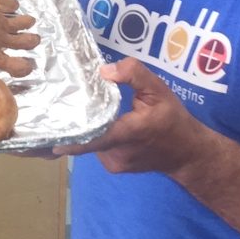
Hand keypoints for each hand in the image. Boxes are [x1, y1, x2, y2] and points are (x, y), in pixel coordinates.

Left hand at [52, 58, 208, 174]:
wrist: (187, 153)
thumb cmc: (173, 119)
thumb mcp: (160, 90)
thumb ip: (134, 74)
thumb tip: (104, 71)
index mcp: (129, 133)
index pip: (95, 138)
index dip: (73, 138)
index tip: (52, 135)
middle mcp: (118, 152)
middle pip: (89, 135)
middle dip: (80, 120)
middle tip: (69, 101)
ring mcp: (115, 163)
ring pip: (92, 141)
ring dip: (91, 126)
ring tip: (92, 110)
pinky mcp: (114, 166)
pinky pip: (98, 148)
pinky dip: (98, 135)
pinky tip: (107, 125)